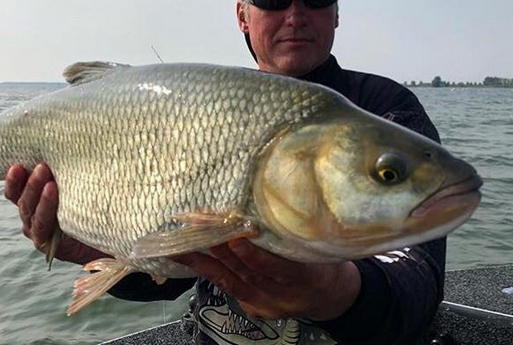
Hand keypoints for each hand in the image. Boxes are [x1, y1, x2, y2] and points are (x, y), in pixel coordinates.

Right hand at [4, 163, 108, 264]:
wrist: (103, 235)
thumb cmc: (88, 205)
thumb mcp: (74, 186)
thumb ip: (64, 173)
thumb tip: (65, 149)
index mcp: (32, 202)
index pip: (15, 192)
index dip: (13, 181)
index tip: (16, 166)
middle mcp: (32, 218)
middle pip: (24, 201)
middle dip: (32, 184)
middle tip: (42, 167)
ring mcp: (39, 232)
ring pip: (33, 214)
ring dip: (40, 197)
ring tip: (50, 183)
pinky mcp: (50, 245)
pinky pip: (45, 228)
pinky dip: (48, 213)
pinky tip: (57, 203)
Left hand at [172, 238, 360, 320]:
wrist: (331, 296)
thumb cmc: (324, 261)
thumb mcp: (321, 247)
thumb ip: (298, 234)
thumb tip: (272, 204)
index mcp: (307, 278)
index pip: (279, 269)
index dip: (256, 255)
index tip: (237, 238)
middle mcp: (284, 295)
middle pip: (247, 273)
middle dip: (220, 250)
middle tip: (197, 229)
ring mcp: (268, 304)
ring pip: (232, 282)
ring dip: (205, 262)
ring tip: (182, 246)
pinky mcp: (256, 308)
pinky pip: (229, 289)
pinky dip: (209, 271)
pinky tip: (191, 258)